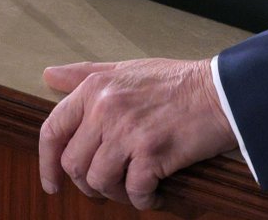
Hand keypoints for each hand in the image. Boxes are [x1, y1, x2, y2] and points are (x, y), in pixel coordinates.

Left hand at [39, 57, 235, 209]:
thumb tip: (48, 75)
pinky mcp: (152, 153)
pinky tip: (155, 193)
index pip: (53, 130)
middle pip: (74, 164)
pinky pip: (134, 191)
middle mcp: (106, 108)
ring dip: (116, 193)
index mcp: (96, 88)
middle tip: (108, 185)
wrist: (221, 92)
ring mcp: (128, 131)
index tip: (52, 183)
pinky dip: (144, 199)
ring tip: (133, 187)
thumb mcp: (127, 69)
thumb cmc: (176, 82)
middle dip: (88, 183)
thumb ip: (86, 74)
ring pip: (100, 181)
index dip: (46, 163)